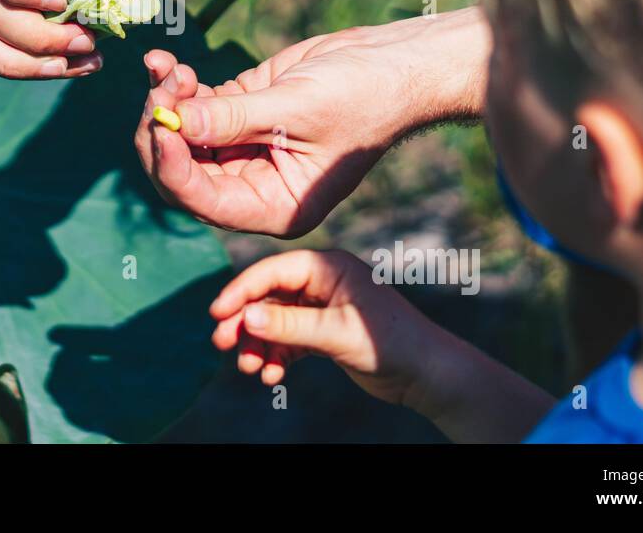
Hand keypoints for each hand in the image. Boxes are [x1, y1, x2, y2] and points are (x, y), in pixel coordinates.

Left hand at [134, 9, 490, 236]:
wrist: (394, 64)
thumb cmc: (363, 96)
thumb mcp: (296, 109)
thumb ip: (232, 117)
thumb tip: (172, 120)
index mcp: (274, 206)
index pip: (203, 199)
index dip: (172, 164)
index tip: (159, 121)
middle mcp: (255, 186)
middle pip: (182, 171)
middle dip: (162, 129)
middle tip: (157, 89)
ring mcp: (245, 151)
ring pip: (182, 137)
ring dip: (165, 102)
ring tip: (163, 66)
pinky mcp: (240, 116)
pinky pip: (195, 110)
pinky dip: (178, 88)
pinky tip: (170, 63)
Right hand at [212, 249, 556, 440]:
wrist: (426, 374)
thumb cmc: (389, 342)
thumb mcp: (335, 333)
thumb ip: (288, 326)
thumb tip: (244, 319)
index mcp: (327, 267)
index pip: (273, 272)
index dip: (241, 291)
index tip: (216, 314)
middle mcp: (322, 282)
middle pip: (268, 297)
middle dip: (244, 322)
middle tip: (221, 345)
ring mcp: (322, 307)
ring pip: (275, 322)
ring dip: (258, 345)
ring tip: (250, 369)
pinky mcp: (324, 332)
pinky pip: (288, 341)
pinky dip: (276, 356)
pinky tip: (272, 376)